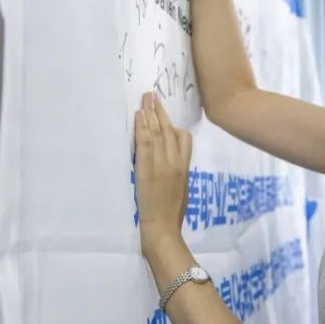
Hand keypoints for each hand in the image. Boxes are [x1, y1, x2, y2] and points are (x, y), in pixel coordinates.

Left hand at [134, 91, 192, 257]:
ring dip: (151, 112)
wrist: (164, 228)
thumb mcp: (182, 191)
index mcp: (185, 168)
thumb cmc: (172, 215)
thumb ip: (178, 175)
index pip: (185, 139)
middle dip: (161, 111)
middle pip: (169, 130)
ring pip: (158, 132)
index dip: (175, 125)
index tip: (168, 116)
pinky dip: (142, 127)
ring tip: (146, 98)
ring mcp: (162, 163)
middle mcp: (175, 161)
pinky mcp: (147, 168)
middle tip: (153, 95)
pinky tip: (139, 115)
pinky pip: (145, 142)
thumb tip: (174, 166)